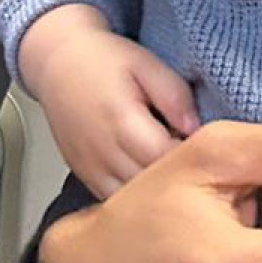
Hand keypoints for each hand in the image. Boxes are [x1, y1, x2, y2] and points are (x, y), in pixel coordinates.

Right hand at [21, 13, 198, 197]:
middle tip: (193, 158)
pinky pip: (115, 200)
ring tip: (171, 167)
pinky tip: (150, 179)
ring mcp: (91, 170)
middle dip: (179, 177)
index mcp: (122, 123)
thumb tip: (196, 129)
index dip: (192, 157)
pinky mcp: (85, 178)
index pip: (168, 158)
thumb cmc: (104, 60)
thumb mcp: (146, 64)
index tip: (205, 145)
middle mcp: (103, 153)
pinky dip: (137, 197)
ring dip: (158, 191)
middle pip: (152, 186)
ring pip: (133, 202)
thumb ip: (174, 95)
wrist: (57, 65)